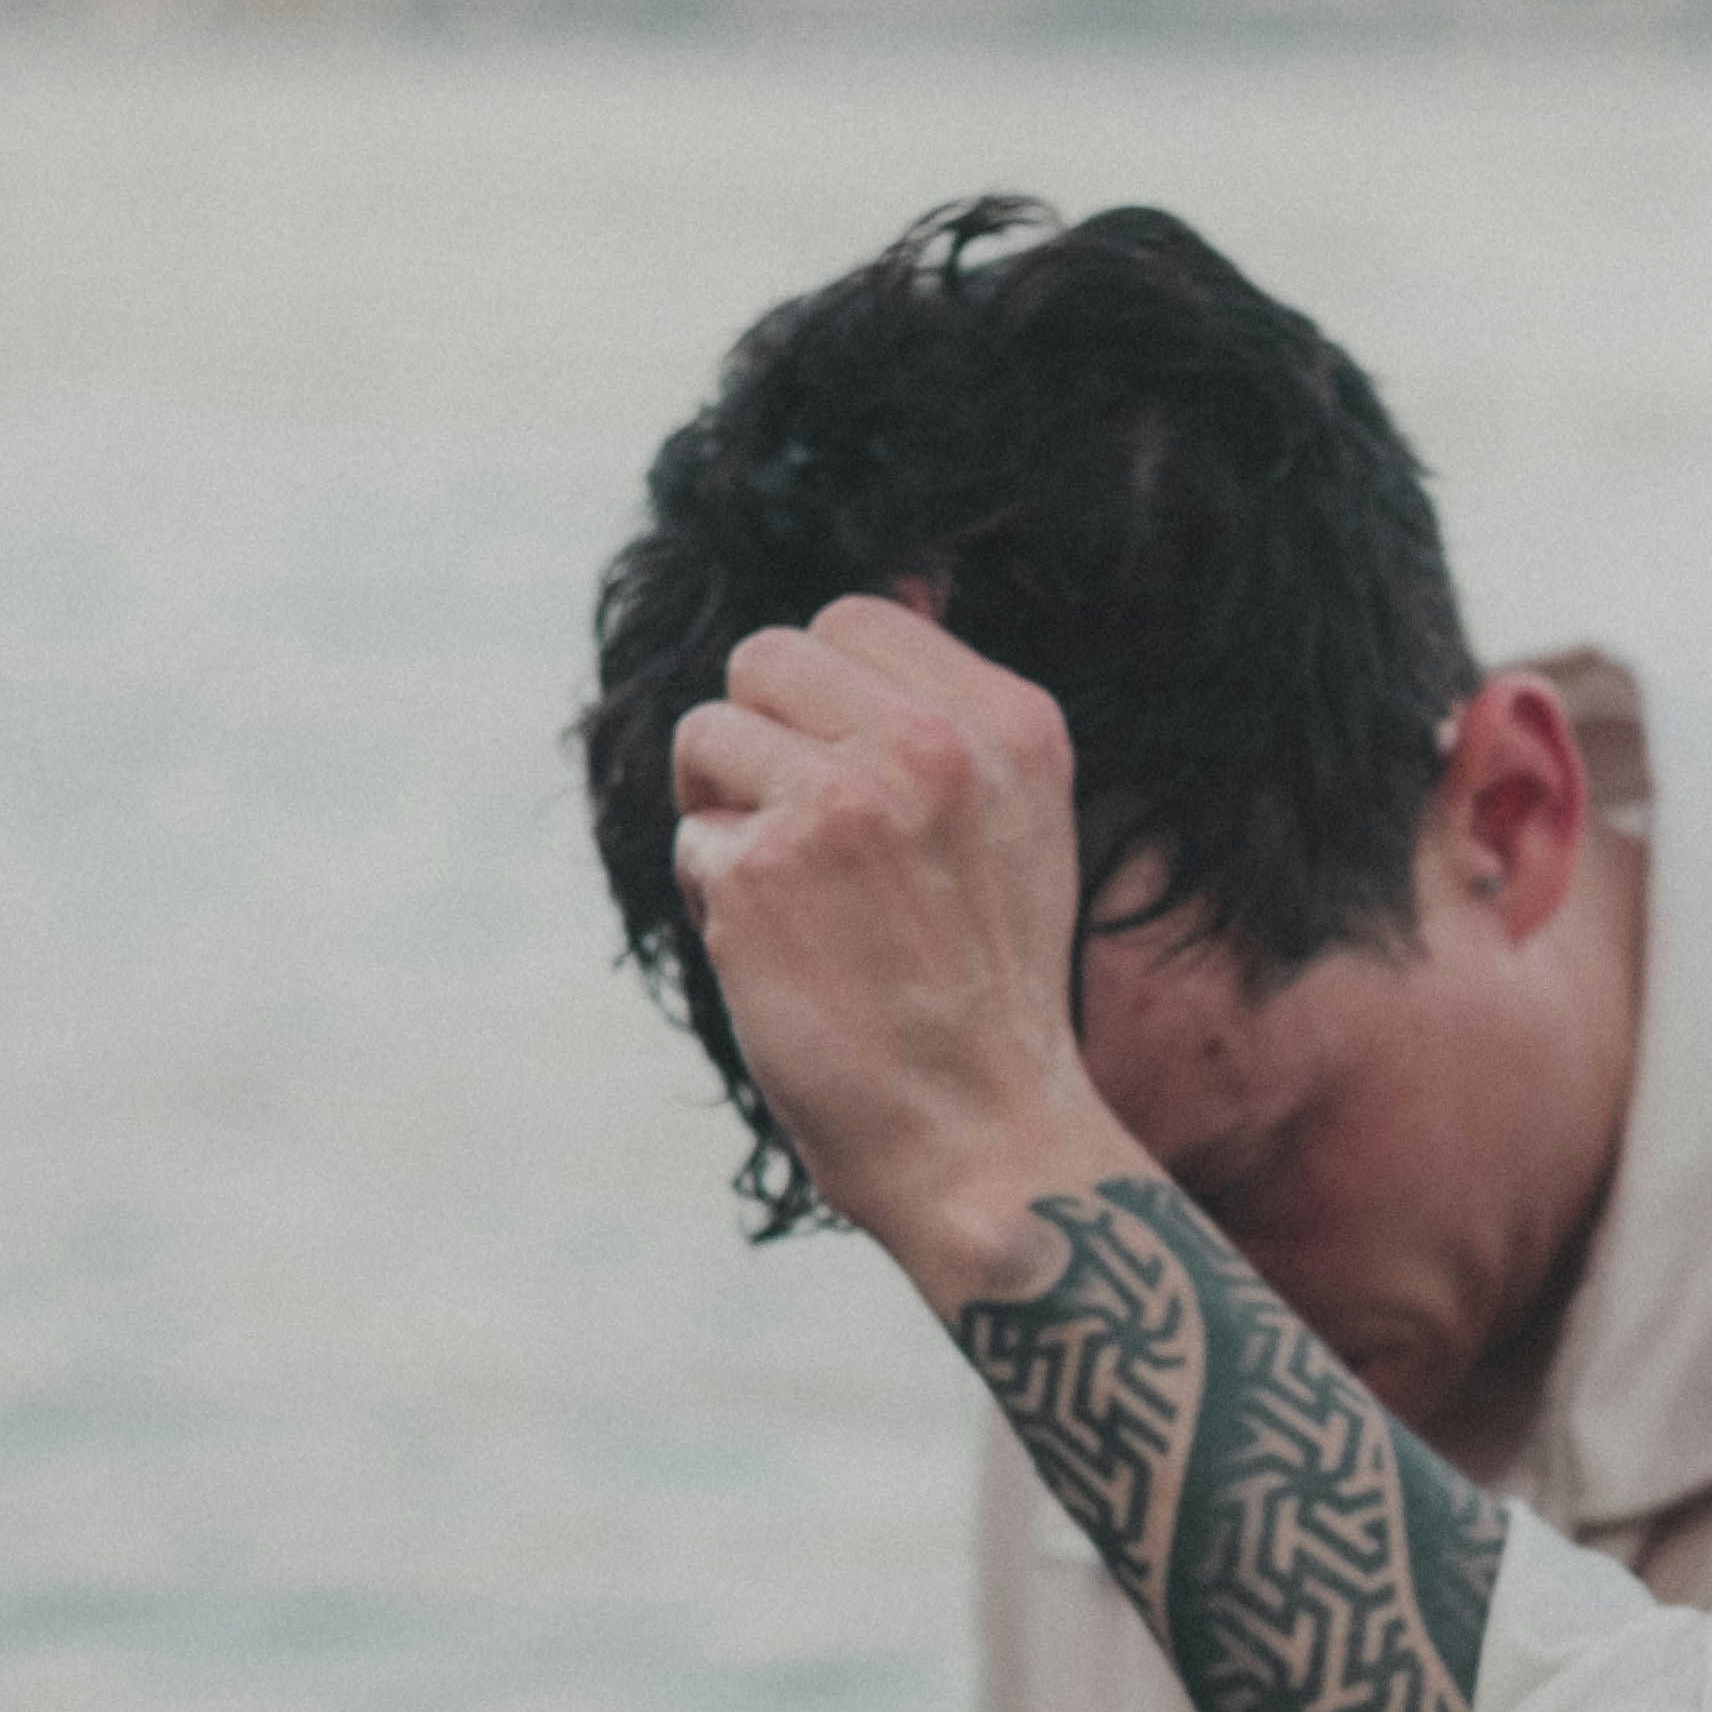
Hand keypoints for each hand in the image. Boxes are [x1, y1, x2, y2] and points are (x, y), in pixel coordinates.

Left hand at [670, 598, 1127, 1296]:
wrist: (988, 1138)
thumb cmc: (990, 991)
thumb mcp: (1020, 821)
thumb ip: (955, 706)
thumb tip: (909, 573)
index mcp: (1010, 723)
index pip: (856, 618)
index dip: (823, 701)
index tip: (852, 786)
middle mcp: (932, 745)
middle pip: (767, 656)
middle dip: (761, 740)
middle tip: (809, 844)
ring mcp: (845, 801)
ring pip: (710, 734)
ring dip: (727, 815)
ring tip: (798, 901)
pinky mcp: (765, 870)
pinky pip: (690, 836)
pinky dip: (719, 898)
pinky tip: (788, 959)